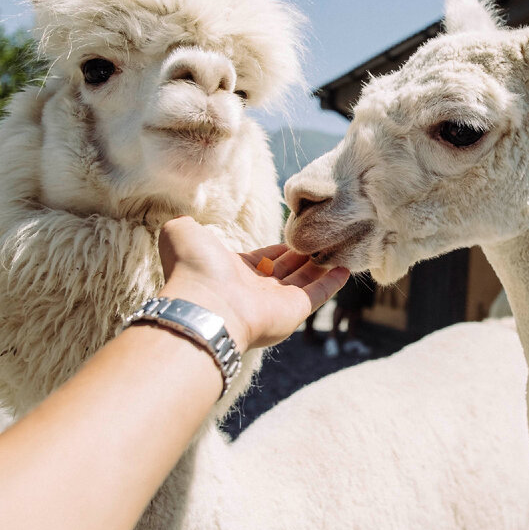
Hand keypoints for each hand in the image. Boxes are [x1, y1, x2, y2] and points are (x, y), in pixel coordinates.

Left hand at [156, 217, 349, 350]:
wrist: (205, 305)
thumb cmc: (193, 269)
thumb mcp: (182, 234)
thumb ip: (187, 224)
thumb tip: (184, 219)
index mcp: (233, 271)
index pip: (262, 257)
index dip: (278, 246)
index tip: (295, 233)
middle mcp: (255, 288)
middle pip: (286, 268)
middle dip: (303, 253)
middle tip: (321, 237)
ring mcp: (276, 301)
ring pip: (304, 280)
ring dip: (320, 264)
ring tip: (338, 246)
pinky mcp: (294, 311)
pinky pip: (318, 294)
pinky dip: (332, 282)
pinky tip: (345, 268)